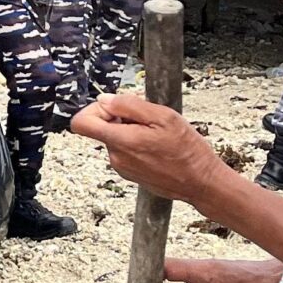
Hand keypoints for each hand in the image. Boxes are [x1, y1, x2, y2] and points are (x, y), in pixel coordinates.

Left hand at [68, 93, 225, 206]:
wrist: (201, 183)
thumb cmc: (187, 151)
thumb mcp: (163, 117)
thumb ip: (129, 105)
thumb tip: (105, 100)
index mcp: (121, 142)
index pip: (81, 123)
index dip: (94, 108)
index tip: (115, 106)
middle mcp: (116, 157)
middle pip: (101, 128)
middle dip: (120, 117)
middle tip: (147, 118)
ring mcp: (122, 168)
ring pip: (115, 138)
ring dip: (130, 130)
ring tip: (156, 134)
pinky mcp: (130, 174)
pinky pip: (124, 151)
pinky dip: (136, 143)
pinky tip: (156, 145)